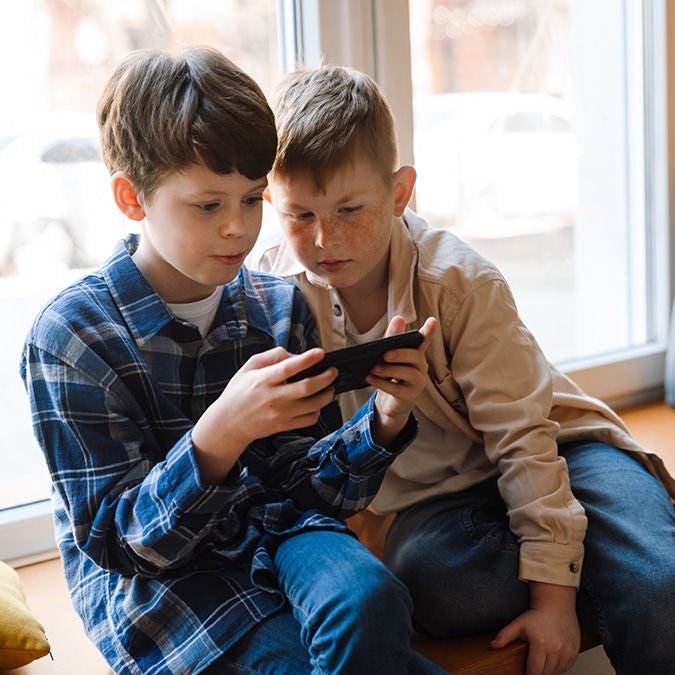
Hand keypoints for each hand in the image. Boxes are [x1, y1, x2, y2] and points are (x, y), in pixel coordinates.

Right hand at [192, 346, 336, 483]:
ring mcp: (280, 414)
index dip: (307, 360)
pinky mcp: (284, 426)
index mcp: (263, 380)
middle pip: (307, 388)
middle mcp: (273, 398)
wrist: (229, 423)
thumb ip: (273, 356)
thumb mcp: (250, 366)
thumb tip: (296, 355)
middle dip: (326, 378)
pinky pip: (309, 419)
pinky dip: (318, 410)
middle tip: (334, 371)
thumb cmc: (240, 391)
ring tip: (330, 386)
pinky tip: (317, 402)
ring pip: (313, 405)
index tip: (321, 353)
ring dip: (327, 394)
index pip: (288, 368)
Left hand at [367, 315, 436, 446]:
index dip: (428, 331)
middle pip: (414, 356)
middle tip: (385, 354)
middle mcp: (420, 367)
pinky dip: (382, 383)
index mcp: (415, 354)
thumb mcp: (389, 355)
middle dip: (400, 353)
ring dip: (389, 370)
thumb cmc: (391, 375)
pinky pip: (396, 389)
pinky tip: (370, 378)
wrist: (391, 403)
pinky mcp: (410, 396)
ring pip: (408, 373)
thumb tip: (399, 318)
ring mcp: (417, 382)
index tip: (432, 320)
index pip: (423, 341)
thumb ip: (393, 338)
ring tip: (373, 368)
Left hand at [490, 582, 579, 674]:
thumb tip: (492, 646)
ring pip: (556, 672)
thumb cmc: (537, 616)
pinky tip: (551, 659)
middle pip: (546, 674)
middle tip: (532, 666)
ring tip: (541, 661)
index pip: (535, 671)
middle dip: (537, 672)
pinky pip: (566, 668)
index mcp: (541, 644)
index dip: (528, 674)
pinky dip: (558, 668)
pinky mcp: (574, 653)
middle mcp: (556, 649)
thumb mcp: (518, 624)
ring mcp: (568, 652)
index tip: (525, 672)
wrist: (556, 606)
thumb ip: (504, 636)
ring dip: (548, 671)